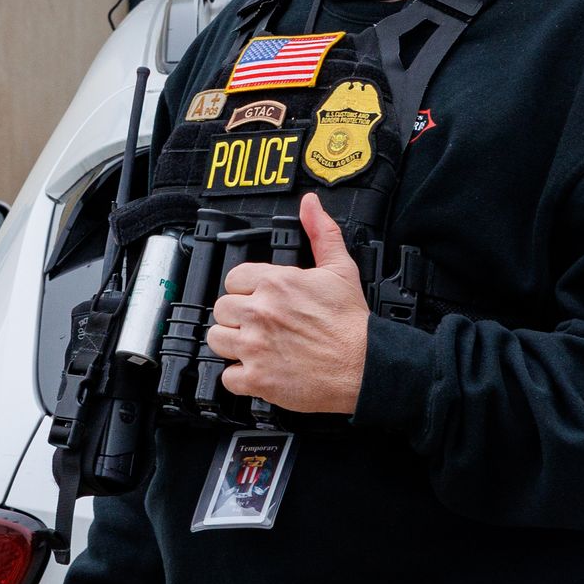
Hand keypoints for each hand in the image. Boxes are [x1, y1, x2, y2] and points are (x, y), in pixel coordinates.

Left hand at [206, 193, 370, 413]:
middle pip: (221, 309)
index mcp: (275, 283)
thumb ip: (321, 233)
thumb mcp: (340, 268)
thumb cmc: (352, 323)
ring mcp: (255, 346)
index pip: (233, 279)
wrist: (366, 365)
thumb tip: (310, 205)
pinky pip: (228, 377)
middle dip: (237, 316)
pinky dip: (241, 377)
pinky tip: (259, 370)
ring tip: (256, 346)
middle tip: (259, 325)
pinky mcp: (257, 378)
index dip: (245, 289)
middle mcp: (260, 312)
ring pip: (217, 339)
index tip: (258, 299)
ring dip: (233, 344)